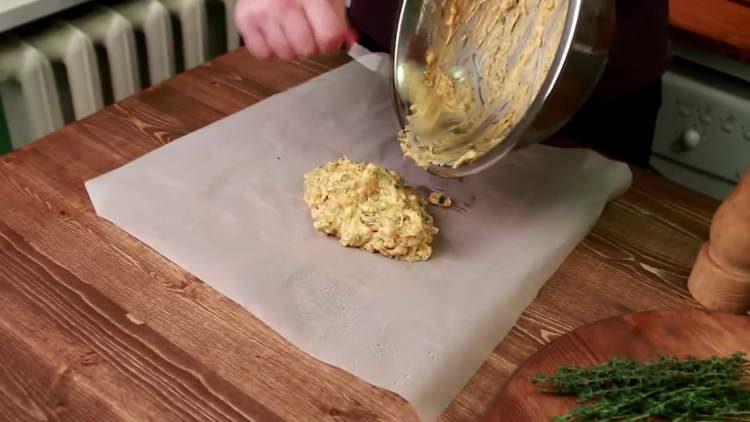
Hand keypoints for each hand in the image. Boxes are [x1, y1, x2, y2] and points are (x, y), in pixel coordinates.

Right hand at [234, 0, 356, 59]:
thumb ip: (341, 20)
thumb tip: (350, 43)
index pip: (328, 38)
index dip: (332, 43)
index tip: (328, 38)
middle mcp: (286, 2)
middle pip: (306, 49)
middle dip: (310, 45)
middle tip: (306, 29)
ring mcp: (263, 11)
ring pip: (285, 54)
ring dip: (290, 47)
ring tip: (288, 28)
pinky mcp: (245, 19)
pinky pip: (262, 53)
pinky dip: (269, 48)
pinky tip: (274, 31)